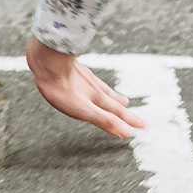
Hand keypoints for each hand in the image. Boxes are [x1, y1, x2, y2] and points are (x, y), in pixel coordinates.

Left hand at [24, 39, 147, 140]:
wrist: (48, 60)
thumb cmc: (62, 87)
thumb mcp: (83, 109)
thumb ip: (104, 120)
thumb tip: (127, 132)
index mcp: (98, 99)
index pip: (118, 113)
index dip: (130, 121)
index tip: (143, 126)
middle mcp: (96, 89)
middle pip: (114, 101)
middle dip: (124, 110)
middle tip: (133, 113)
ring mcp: (87, 79)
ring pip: (105, 90)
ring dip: (114, 97)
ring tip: (121, 99)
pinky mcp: (77, 71)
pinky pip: (92, 81)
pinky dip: (98, 86)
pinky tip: (93, 84)